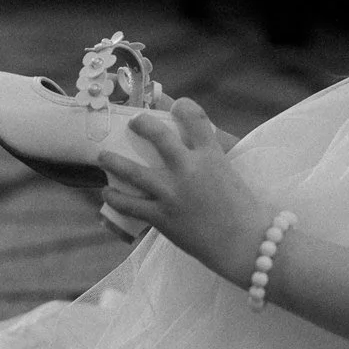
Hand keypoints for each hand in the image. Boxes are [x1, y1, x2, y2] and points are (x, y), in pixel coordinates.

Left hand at [97, 101, 265, 282]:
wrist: (245, 243)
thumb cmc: (244, 209)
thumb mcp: (232, 172)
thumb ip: (214, 156)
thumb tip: (197, 143)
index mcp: (211, 154)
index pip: (194, 116)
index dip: (182, 105)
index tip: (176, 105)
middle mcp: (189, 169)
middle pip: (157, 134)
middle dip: (141, 123)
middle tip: (133, 123)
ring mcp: (172, 193)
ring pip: (132, 170)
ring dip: (113, 161)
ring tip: (103, 156)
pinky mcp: (162, 217)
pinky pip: (129, 205)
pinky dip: (115, 198)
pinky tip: (107, 193)